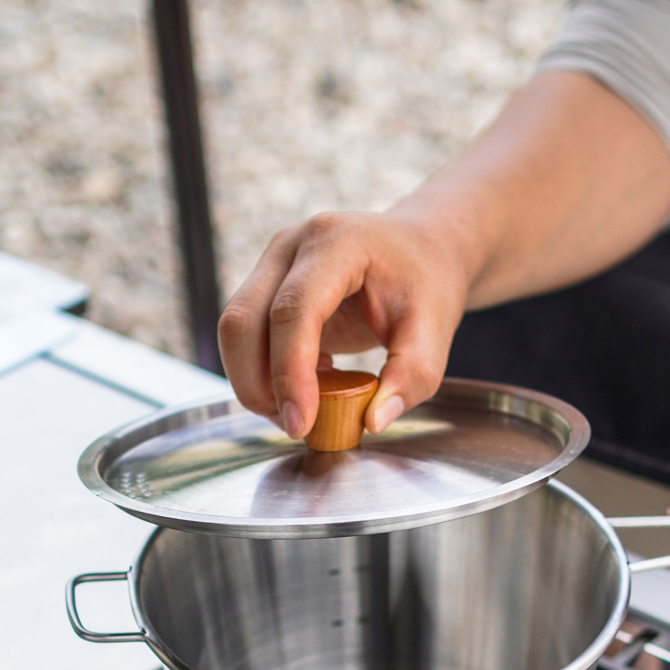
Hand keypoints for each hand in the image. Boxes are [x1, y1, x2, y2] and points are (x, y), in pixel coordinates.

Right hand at [217, 210, 468, 438]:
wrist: (423, 249)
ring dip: (256, 383)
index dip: (290, 372)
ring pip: (234, 331)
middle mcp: (292, 246)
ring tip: (304, 410)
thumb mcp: (436, 330)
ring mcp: (272, 263)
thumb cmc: (427, 283)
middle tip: (297, 427)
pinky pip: (246, 336)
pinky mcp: (266, 286)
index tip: (301, 424)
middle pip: (242, 320)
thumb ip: (412, 376)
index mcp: (337, 242)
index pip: (292, 311)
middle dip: (258, 385)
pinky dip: (264, 373)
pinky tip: (307, 386)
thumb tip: (373, 421)